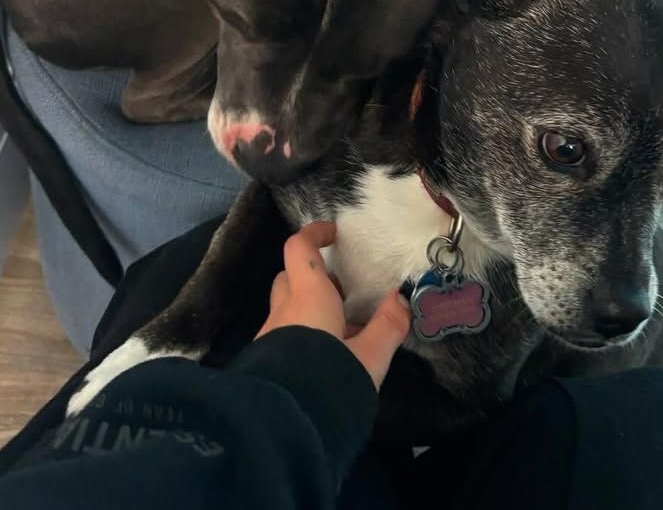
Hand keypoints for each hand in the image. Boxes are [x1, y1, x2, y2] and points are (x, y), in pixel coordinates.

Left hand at [255, 222, 409, 389]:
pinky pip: (280, 336)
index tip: (332, 234)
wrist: (281, 427)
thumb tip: (399, 299)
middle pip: (288, 278)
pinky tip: (318, 359)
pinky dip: (297, 335)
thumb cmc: (329, 378)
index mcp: (308, 296)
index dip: (314, 234)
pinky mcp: (263, 363)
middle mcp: (282, 310)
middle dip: (310, 277)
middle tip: (338, 292)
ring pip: (283, 309)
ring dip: (304, 310)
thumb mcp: (371, 356)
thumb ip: (387, 326)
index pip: (299, 248)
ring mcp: (268, 337)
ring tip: (335, 331)